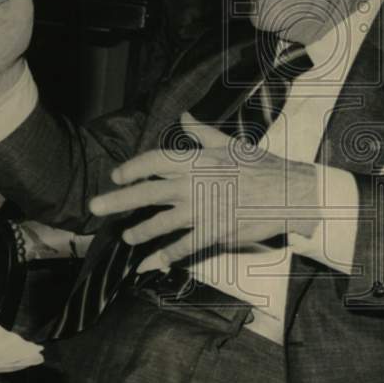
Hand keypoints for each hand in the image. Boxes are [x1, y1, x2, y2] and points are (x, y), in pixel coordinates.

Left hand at [89, 111, 319, 270]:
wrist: (288, 193)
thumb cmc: (261, 167)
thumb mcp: (231, 144)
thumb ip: (202, 133)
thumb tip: (185, 117)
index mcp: (195, 160)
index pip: (153, 162)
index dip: (131, 169)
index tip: (117, 175)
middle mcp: (192, 185)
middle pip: (145, 193)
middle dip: (117, 200)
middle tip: (95, 206)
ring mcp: (200, 211)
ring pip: (159, 223)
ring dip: (139, 231)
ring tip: (126, 237)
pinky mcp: (212, 232)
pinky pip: (181, 247)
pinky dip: (162, 257)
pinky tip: (148, 265)